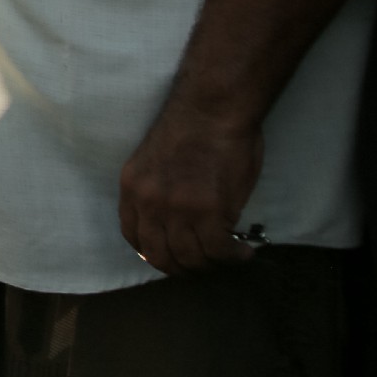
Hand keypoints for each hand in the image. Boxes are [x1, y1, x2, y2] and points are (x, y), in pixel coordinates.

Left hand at [119, 97, 262, 274]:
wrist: (211, 109)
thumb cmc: (190, 128)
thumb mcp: (154, 163)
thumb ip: (157, 193)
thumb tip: (173, 225)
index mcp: (131, 188)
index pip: (133, 236)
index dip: (153, 253)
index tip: (172, 256)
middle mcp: (148, 203)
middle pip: (160, 256)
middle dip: (182, 268)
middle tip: (203, 266)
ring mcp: (177, 209)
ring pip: (191, 258)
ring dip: (212, 265)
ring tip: (228, 258)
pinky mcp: (208, 212)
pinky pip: (219, 251)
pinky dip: (234, 258)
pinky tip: (244, 253)